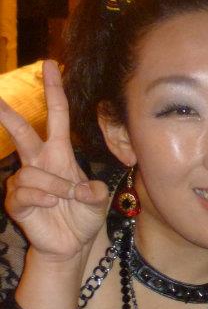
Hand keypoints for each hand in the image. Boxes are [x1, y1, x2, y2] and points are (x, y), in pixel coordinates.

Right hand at [1, 60, 110, 262]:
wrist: (71, 244)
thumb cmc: (83, 216)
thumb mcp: (98, 200)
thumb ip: (95, 191)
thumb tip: (84, 190)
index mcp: (60, 153)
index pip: (57, 115)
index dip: (54, 90)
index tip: (51, 64)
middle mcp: (40, 162)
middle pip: (23, 133)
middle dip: (8, 116)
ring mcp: (26, 181)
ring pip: (33, 172)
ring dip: (56, 188)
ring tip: (66, 201)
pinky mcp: (17, 201)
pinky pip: (25, 192)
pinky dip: (42, 199)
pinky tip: (49, 207)